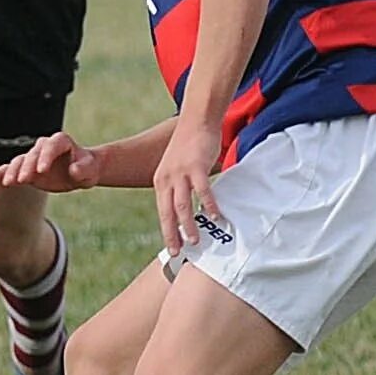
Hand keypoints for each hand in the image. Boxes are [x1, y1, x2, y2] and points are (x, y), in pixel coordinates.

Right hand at [0, 131, 100, 192]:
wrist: (80, 172)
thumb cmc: (87, 168)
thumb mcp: (90, 169)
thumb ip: (83, 169)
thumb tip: (74, 170)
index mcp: (60, 141)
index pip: (50, 146)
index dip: (45, 157)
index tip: (42, 170)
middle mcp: (43, 147)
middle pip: (31, 155)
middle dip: (26, 167)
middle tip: (23, 180)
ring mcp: (32, 157)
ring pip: (19, 162)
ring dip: (12, 172)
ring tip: (8, 182)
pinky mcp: (25, 169)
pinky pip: (10, 170)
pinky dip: (0, 174)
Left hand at [153, 117, 222, 256]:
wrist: (196, 122)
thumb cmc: (189, 147)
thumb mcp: (177, 169)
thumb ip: (180, 188)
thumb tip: (189, 210)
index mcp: (161, 182)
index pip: (162, 212)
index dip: (167, 231)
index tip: (172, 248)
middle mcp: (166, 179)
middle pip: (167, 213)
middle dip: (172, 235)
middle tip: (179, 252)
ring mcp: (179, 173)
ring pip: (181, 205)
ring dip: (188, 225)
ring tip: (195, 241)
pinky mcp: (195, 167)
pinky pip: (201, 190)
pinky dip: (208, 204)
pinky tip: (214, 216)